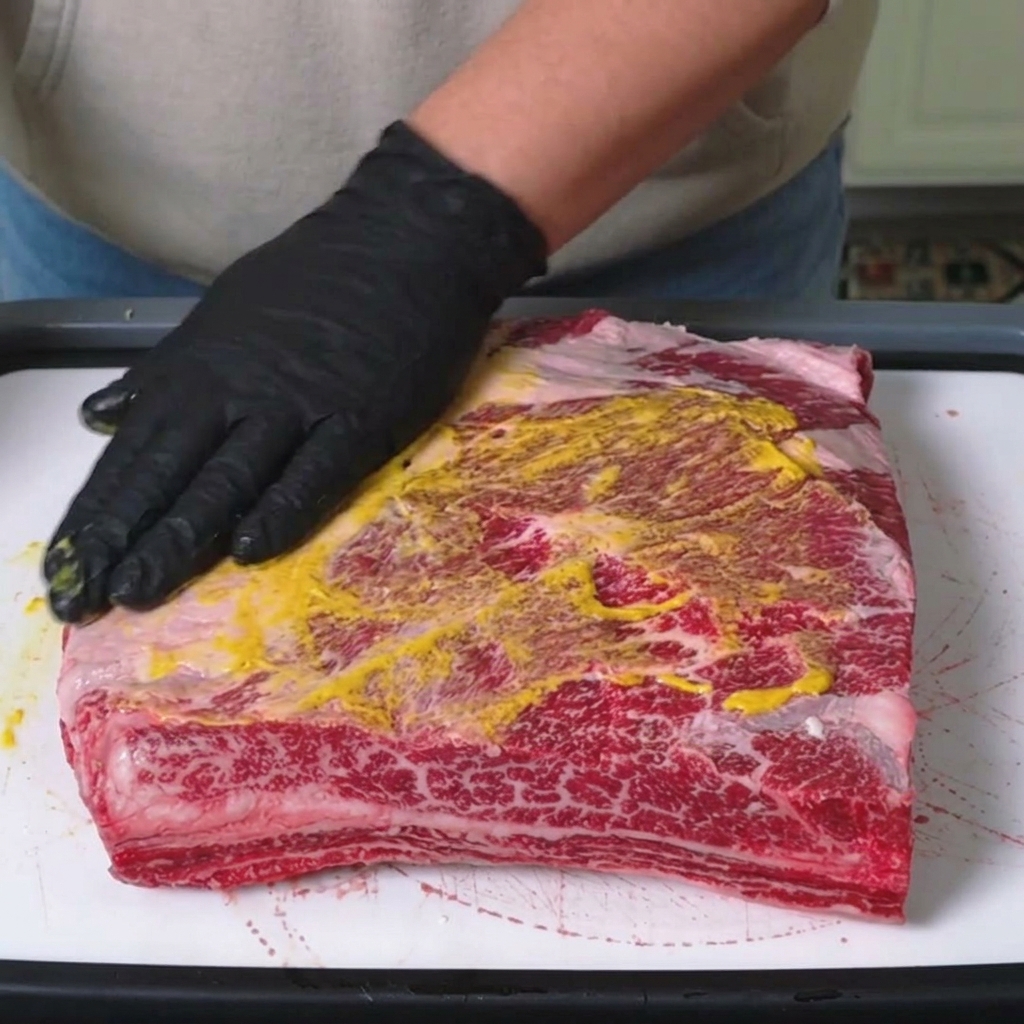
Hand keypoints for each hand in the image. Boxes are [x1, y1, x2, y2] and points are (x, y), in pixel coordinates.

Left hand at [44, 122, 545, 622]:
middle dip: (120, 538)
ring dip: (179, 537)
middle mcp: (236, 391)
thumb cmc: (318, 276)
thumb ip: (166, 370)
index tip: (65, 568)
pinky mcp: (360, 418)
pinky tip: (250, 551)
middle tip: (82, 600)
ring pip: (228, 479)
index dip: (96, 514)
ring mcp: (299, 405)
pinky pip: (317, 472)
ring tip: (139, 588)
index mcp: (199, 367)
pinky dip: (283, 509)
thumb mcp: (224, 313)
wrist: (407, 236)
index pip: (132, 452)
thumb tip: (104, 414)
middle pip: (166, 474)